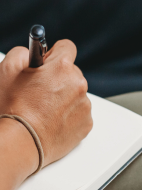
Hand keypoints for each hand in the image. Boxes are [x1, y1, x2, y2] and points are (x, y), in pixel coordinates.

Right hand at [0, 40, 92, 167]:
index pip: (67, 46)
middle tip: (39, 90)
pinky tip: (51, 121)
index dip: (53, 53)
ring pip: (75, 93)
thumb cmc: (13, 109)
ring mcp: (84, 104)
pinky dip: (68, 115)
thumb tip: (31, 52)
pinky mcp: (86, 123)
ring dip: (63, 97)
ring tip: (43, 110)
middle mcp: (78, 83)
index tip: (47, 61)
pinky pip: (78, 113)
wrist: (20, 143)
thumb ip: (21, 53)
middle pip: (71, 72)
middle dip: (57, 78)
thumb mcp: (7, 70)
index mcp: (62, 67)